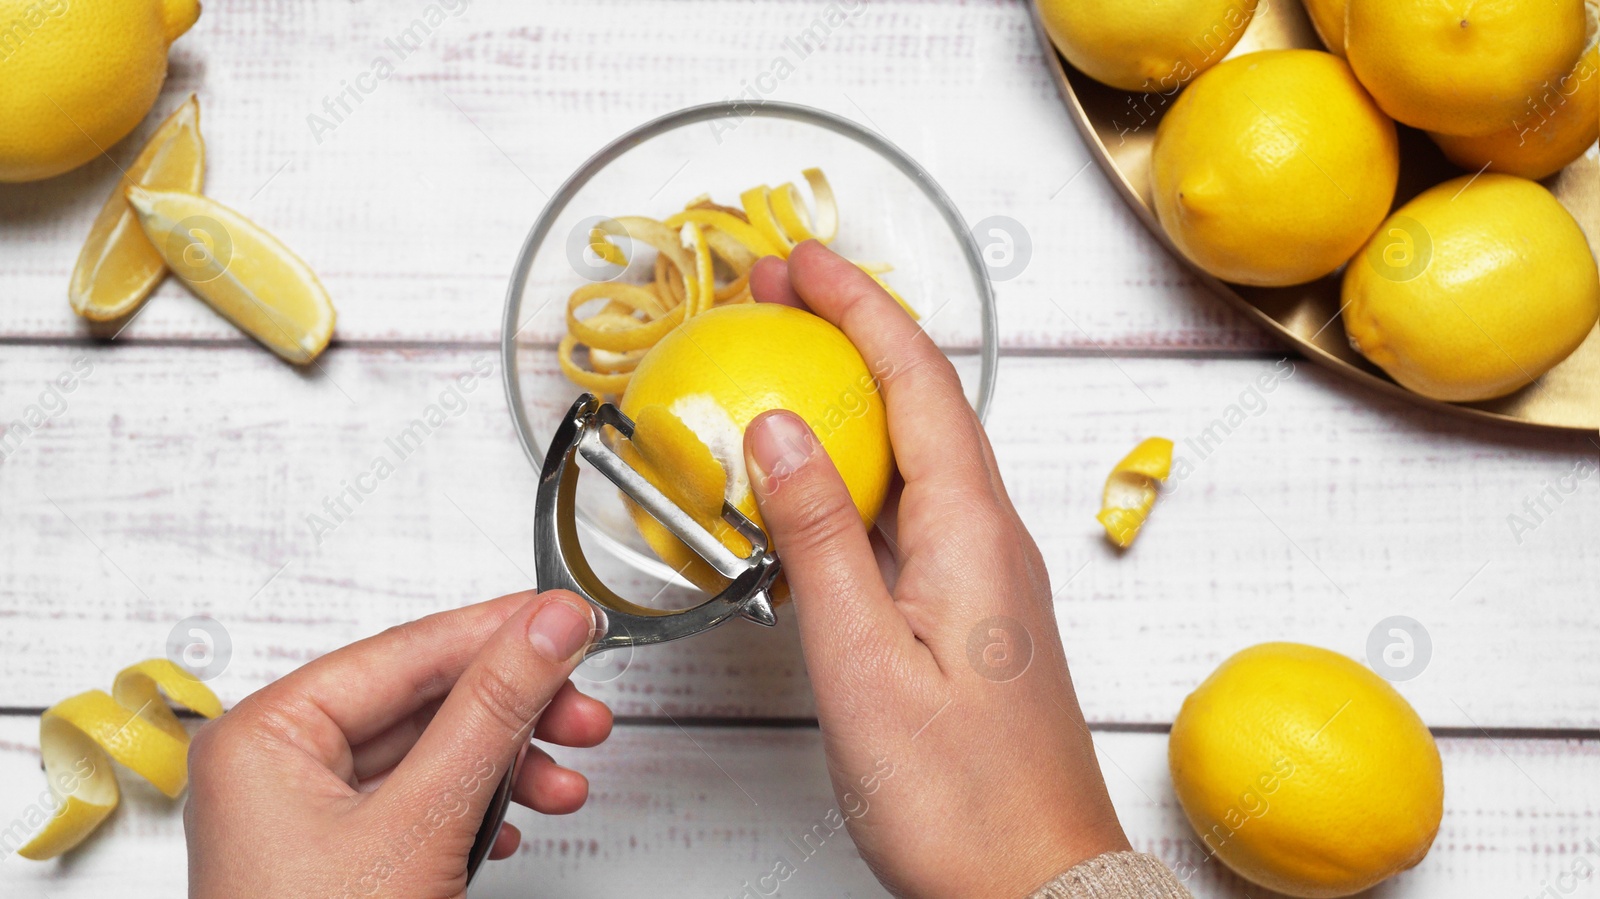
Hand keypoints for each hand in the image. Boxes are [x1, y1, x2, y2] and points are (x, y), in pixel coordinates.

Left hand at [185, 591, 609, 897]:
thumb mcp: (423, 819)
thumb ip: (492, 710)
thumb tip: (546, 627)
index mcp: (266, 734)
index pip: (406, 650)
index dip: (500, 632)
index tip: (570, 620)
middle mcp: (277, 763)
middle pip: (425, 699)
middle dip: (516, 712)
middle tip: (583, 710)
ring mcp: (306, 813)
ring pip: (433, 752)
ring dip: (510, 764)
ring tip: (567, 778)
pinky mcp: (340, 855)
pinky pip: (423, 799)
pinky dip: (480, 805)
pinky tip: (520, 817)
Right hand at [744, 242, 1129, 898]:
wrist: (1034, 888)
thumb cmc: (959, 799)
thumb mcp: (862, 663)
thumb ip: (817, 540)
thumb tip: (777, 430)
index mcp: (973, 533)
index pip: (917, 378)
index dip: (856, 305)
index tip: (795, 260)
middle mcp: (991, 539)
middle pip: (925, 400)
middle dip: (853, 331)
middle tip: (777, 297)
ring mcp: (987, 577)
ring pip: (921, 452)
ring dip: (856, 397)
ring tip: (786, 368)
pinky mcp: (973, 615)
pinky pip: (916, 510)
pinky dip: (862, 472)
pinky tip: (819, 491)